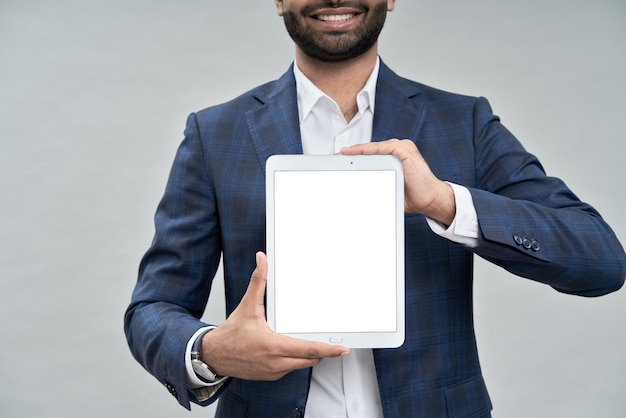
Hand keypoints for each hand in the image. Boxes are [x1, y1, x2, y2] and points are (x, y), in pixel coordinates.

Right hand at [201, 252, 349, 380]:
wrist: (214, 355)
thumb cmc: (231, 333)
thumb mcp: (247, 305)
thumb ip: (258, 281)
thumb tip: (262, 259)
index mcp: (273, 346)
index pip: (309, 350)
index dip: (328, 350)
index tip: (342, 349)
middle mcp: (276, 362)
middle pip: (310, 360)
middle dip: (321, 351)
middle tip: (329, 341)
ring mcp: (274, 372)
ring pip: (301, 365)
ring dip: (307, 355)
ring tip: (305, 341)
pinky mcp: (270, 377)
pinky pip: (290, 368)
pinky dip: (294, 359)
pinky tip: (288, 348)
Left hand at [341, 139, 455, 225]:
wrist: (430, 200)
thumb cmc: (411, 196)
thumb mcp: (387, 187)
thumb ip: (374, 183)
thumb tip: (354, 187)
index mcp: (394, 156)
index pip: (370, 154)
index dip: (354, 158)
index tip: (339, 162)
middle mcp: (398, 149)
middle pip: (370, 150)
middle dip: (353, 155)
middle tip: (335, 159)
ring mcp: (402, 147)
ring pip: (374, 148)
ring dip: (357, 151)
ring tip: (341, 155)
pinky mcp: (405, 150)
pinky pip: (382, 148)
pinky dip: (367, 150)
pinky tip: (354, 152)